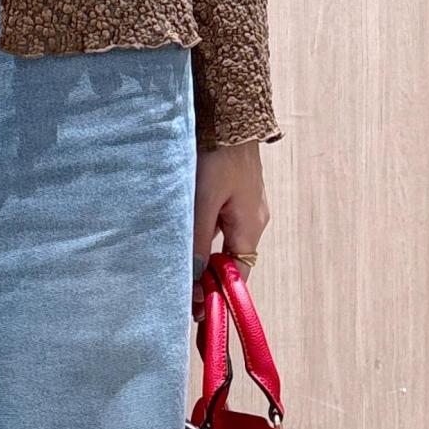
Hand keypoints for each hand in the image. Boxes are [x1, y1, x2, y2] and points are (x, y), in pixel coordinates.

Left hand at [192, 140, 269, 317]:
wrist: (230, 115)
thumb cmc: (218, 156)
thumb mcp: (203, 202)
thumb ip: (198, 240)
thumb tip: (194, 278)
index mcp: (250, 228)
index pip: (238, 277)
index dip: (219, 296)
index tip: (196, 313)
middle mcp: (252, 221)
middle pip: (229, 262)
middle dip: (206, 279)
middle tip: (179, 294)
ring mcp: (245, 207)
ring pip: (221, 243)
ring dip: (201, 255)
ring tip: (175, 266)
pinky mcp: (234, 194)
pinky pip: (219, 224)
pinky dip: (203, 235)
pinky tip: (183, 234)